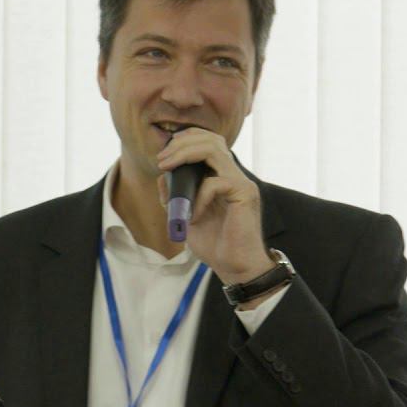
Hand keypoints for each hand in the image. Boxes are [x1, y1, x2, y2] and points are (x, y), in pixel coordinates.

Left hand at [155, 128, 276, 284]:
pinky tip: (194, 217)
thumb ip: (176, 196)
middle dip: (181, 143)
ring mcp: (241, 182)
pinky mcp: (244, 193)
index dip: (185, 140)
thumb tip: (163, 176)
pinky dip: (198, 197)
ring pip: (213, 150)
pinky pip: (214, 183)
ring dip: (185, 156)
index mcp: (222, 176)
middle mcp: (233, 174)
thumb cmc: (215, 244)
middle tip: (162, 160)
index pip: (208, 141)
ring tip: (168, 169)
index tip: (163, 155)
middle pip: (211, 138)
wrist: (235, 267)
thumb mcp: (186, 216)